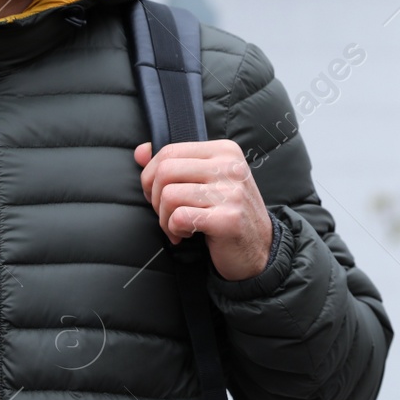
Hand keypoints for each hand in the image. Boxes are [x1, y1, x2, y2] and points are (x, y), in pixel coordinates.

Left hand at [135, 140, 272, 281]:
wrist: (259, 249)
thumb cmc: (227, 213)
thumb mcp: (205, 181)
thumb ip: (175, 163)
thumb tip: (140, 152)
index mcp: (225, 151)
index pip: (170, 150)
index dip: (151, 175)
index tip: (157, 195)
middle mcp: (230, 167)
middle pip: (165, 171)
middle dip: (155, 198)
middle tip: (166, 214)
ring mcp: (231, 193)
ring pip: (169, 196)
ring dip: (164, 218)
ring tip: (177, 227)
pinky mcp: (227, 219)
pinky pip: (180, 217)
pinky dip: (174, 229)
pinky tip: (186, 234)